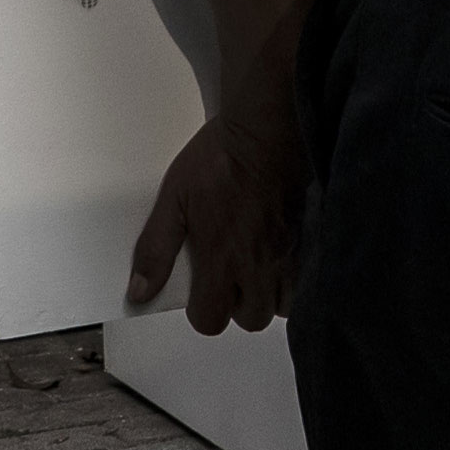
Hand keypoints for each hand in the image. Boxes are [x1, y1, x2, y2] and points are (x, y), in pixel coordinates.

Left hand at [126, 115, 306, 332]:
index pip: (211, 321)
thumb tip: (139, 290)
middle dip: (238, 307)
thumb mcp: (174, 198)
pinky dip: (293, 278)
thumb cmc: (221, 157)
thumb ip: (156, 249)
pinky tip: (279, 256)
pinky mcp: (309, 239)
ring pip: (284, 305)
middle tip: (229, 280)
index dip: (203, 312)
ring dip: (268, 295)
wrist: (266, 128)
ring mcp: (288, 254)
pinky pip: (306, 278)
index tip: (202, 292)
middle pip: (252, 319)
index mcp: (221, 258)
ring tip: (256, 271)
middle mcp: (258, 264)